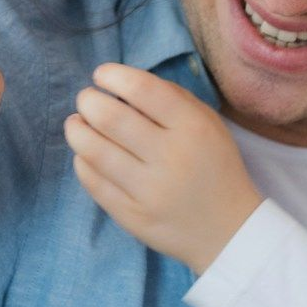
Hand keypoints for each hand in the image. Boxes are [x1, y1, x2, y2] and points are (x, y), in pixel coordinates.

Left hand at [64, 64, 262, 274]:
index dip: (113, 75)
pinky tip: (85, 154)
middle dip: (88, 101)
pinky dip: (82, 162)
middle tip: (86, 99)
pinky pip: (94, 183)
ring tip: (76, 123)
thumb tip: (120, 83)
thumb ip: (169, 97)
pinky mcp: (133, 217)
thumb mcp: (207, 122)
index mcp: (192, 127)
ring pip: (95, 151)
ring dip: (76, 130)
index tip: (101, 75)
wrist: (230, 231)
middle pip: (111, 118)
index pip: (143, 89)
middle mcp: (171, 157)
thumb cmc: (213, 165)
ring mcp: (150, 191)